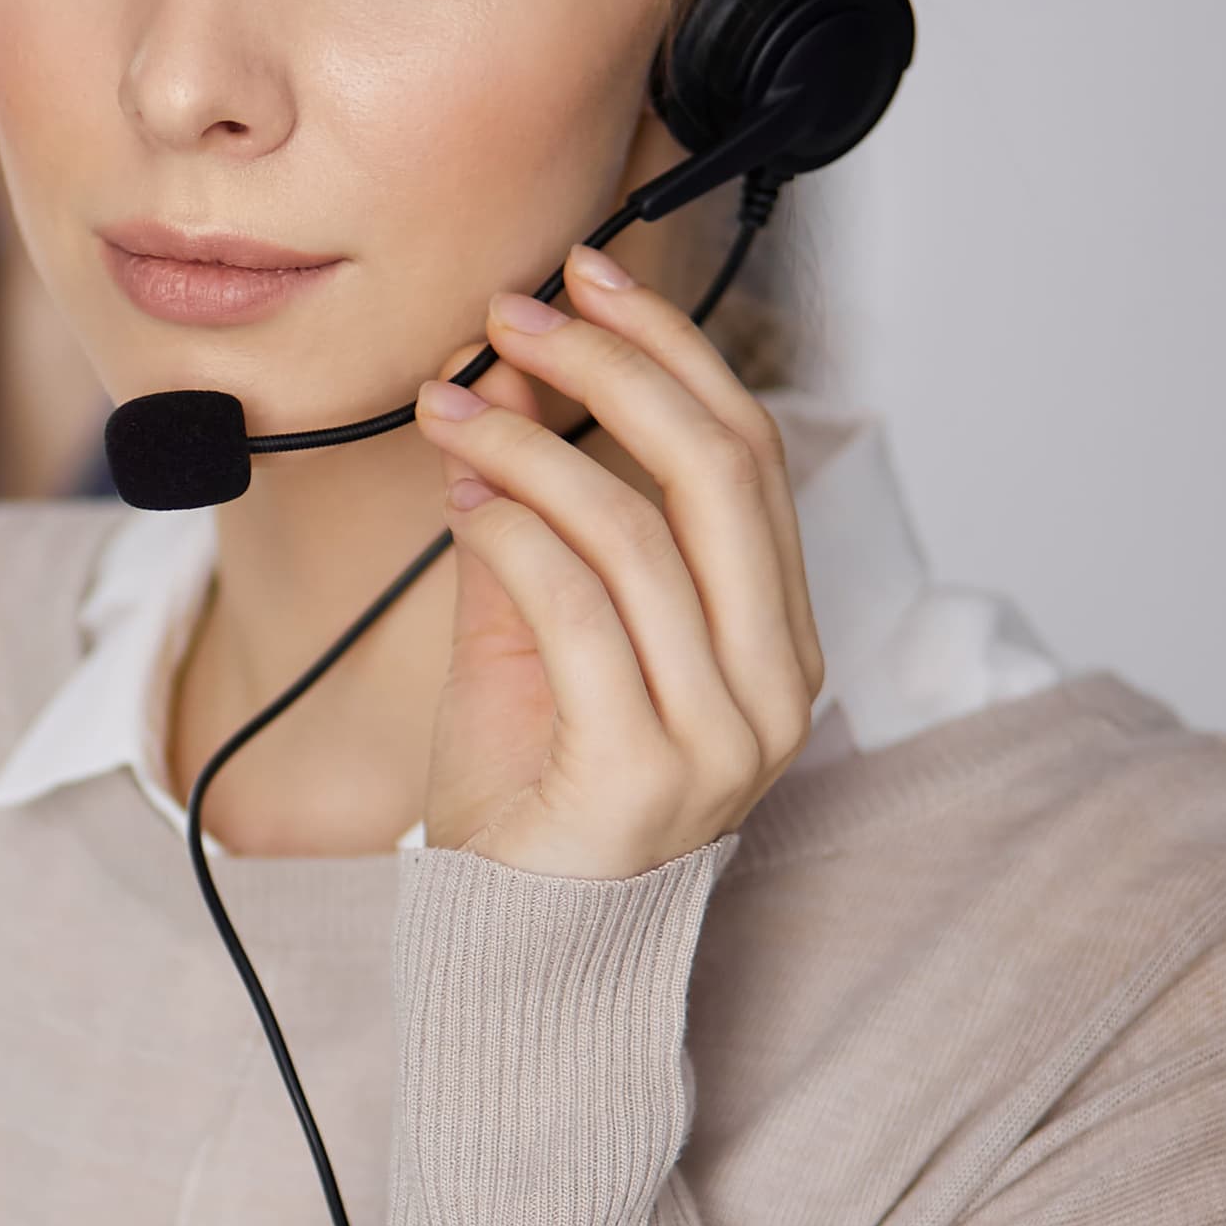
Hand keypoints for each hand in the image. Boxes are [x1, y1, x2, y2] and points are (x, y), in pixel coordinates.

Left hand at [414, 244, 825, 879]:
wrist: (514, 949)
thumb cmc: (528, 790)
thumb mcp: (529, 629)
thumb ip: (528, 513)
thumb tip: (504, 376)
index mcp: (773, 639)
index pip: (747, 454)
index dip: (669, 349)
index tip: (586, 275)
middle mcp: (772, 683)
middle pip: (719, 470)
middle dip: (615, 365)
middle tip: (514, 312)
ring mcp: (719, 734)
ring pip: (639, 533)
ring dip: (532, 445)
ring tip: (452, 406)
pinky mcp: (643, 773)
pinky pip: (578, 611)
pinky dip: (513, 533)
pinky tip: (459, 499)